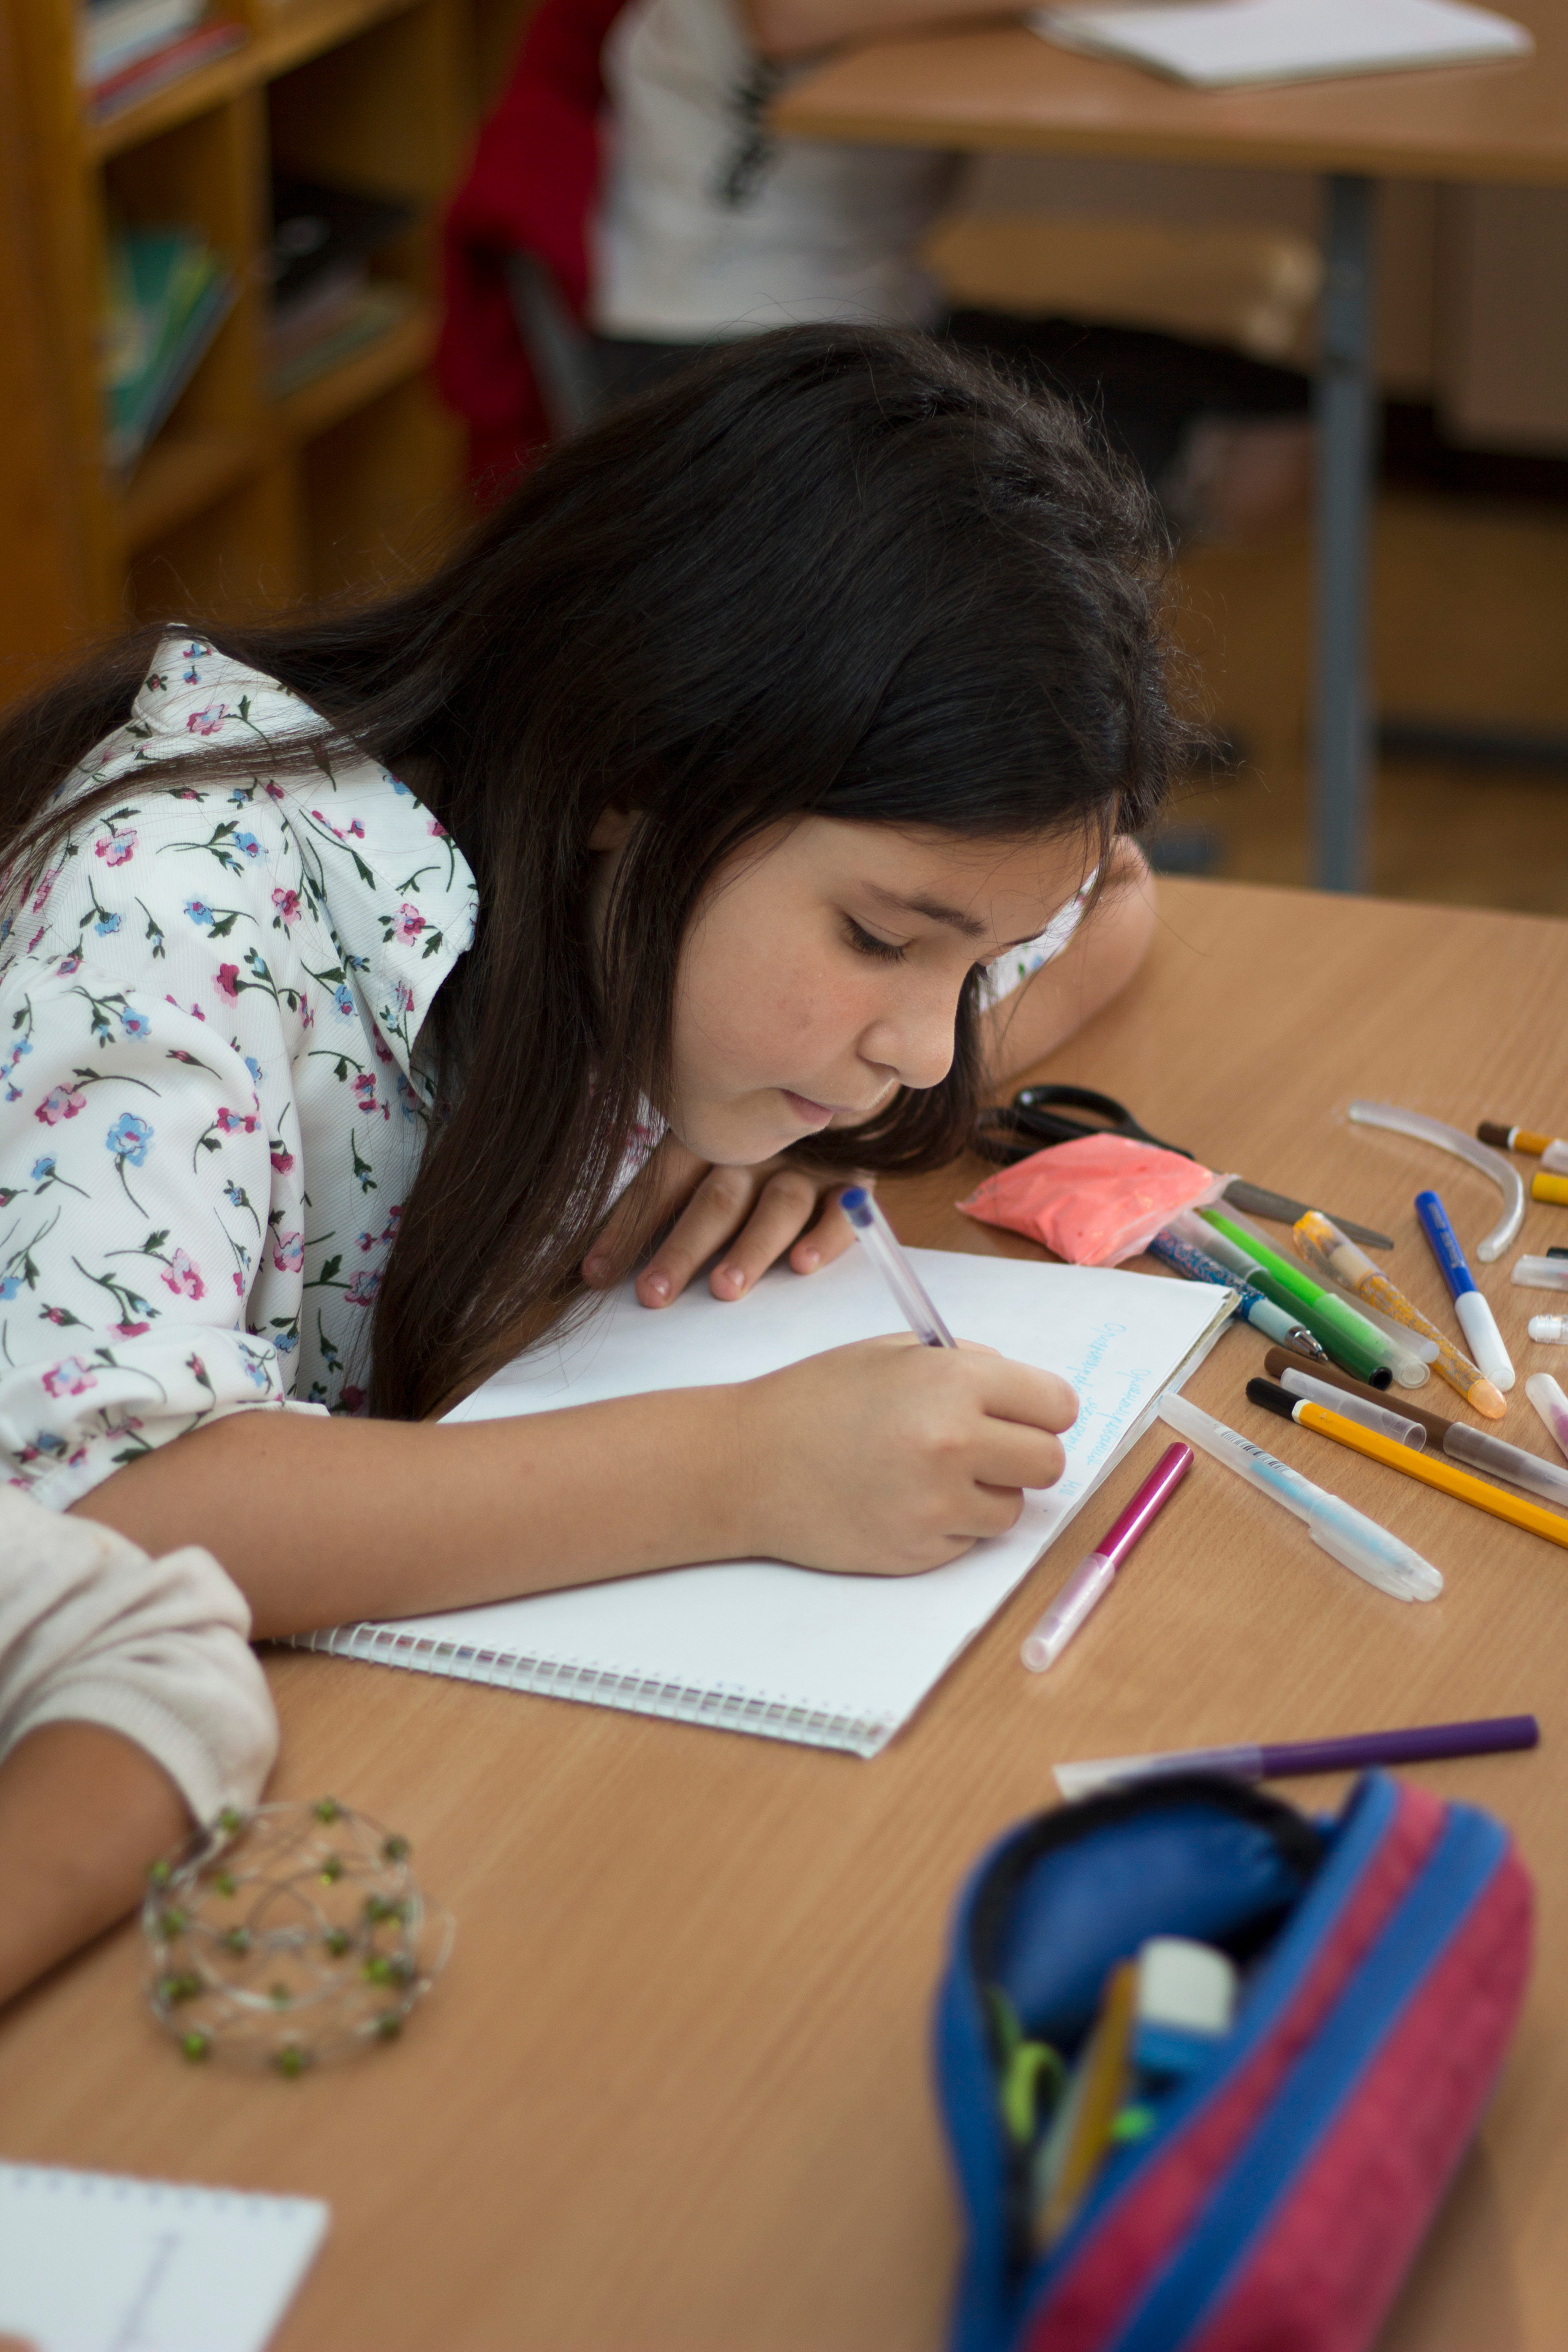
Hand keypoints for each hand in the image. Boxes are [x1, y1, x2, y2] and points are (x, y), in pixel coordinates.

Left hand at [583, 1135, 861, 1308]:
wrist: (848, 1080)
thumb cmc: (761, 1148)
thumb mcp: (710, 1158)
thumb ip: (664, 1203)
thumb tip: (596, 1268)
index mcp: (711, 1140)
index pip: (663, 1184)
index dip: (629, 1228)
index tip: (597, 1276)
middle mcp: (757, 1151)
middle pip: (716, 1200)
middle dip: (683, 1249)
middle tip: (655, 1293)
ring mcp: (807, 1165)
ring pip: (777, 1205)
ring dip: (751, 1248)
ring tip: (725, 1289)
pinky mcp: (853, 1182)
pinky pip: (841, 1210)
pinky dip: (825, 1237)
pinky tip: (803, 1264)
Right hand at [732, 1336, 1077, 1573]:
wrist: (749, 1464)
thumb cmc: (816, 1399)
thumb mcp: (892, 1354)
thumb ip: (966, 1364)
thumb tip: (1024, 1396)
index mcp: (953, 1383)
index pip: (1058, 1405)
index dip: (1042, 1409)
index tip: (1024, 1413)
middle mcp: (955, 1444)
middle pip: (1049, 1462)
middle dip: (1024, 1452)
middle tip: (986, 1446)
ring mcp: (939, 1505)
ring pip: (1014, 1509)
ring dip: (988, 1493)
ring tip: (933, 1473)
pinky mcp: (921, 1552)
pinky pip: (970, 1541)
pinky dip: (951, 1524)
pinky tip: (904, 1500)